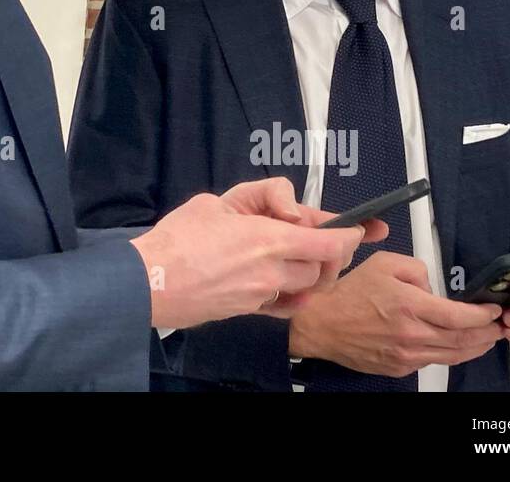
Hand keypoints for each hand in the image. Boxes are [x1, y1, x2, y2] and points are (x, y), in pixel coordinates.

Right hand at [130, 178, 366, 329]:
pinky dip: (293, 292)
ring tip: (295, 254)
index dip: (350, 235)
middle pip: (322, 266)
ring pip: (306, 287)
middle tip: (318, 235)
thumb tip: (285, 209)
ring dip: (309, 270)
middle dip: (327, 250)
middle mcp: (272, 272)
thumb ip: (259, 198)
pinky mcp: (249, 312)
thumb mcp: (216, 201)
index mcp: (267, 239)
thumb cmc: (176, 239)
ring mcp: (262, 297)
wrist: (148, 282)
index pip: (329, 242)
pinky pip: (286, 304)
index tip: (361, 228)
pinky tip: (280, 279)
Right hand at [288, 251, 503, 376]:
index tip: (494, 309)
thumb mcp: (383, 263)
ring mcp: (407, 355)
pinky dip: (450, 354)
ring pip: (453, 356)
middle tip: (499, 327)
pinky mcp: (400, 368)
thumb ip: (416, 269)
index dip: (483, 315)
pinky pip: (432, 361)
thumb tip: (433, 287)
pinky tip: (454, 345)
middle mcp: (413, 335)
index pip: (460, 316)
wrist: (321, 324)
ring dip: (475, 348)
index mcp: (410, 306)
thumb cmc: (349, 292)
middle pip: (464, 340)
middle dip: (487, 334)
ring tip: (486, 339)